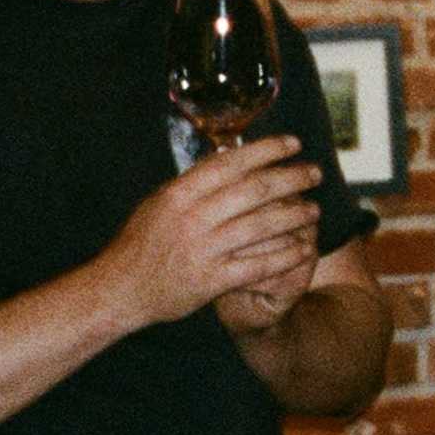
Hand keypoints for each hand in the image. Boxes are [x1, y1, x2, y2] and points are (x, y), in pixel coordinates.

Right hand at [89, 137, 317, 332]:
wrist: (118, 290)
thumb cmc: (140, 243)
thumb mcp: (159, 203)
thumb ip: (193, 183)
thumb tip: (230, 158)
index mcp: (179, 193)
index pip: (231, 163)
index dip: (267, 150)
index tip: (294, 143)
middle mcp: (192, 218)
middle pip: (254, 191)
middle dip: (291, 179)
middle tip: (315, 174)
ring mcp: (202, 250)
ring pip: (261, 226)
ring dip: (295, 216)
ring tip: (315, 210)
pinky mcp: (210, 281)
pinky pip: (257, 265)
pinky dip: (285, 256)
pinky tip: (305, 249)